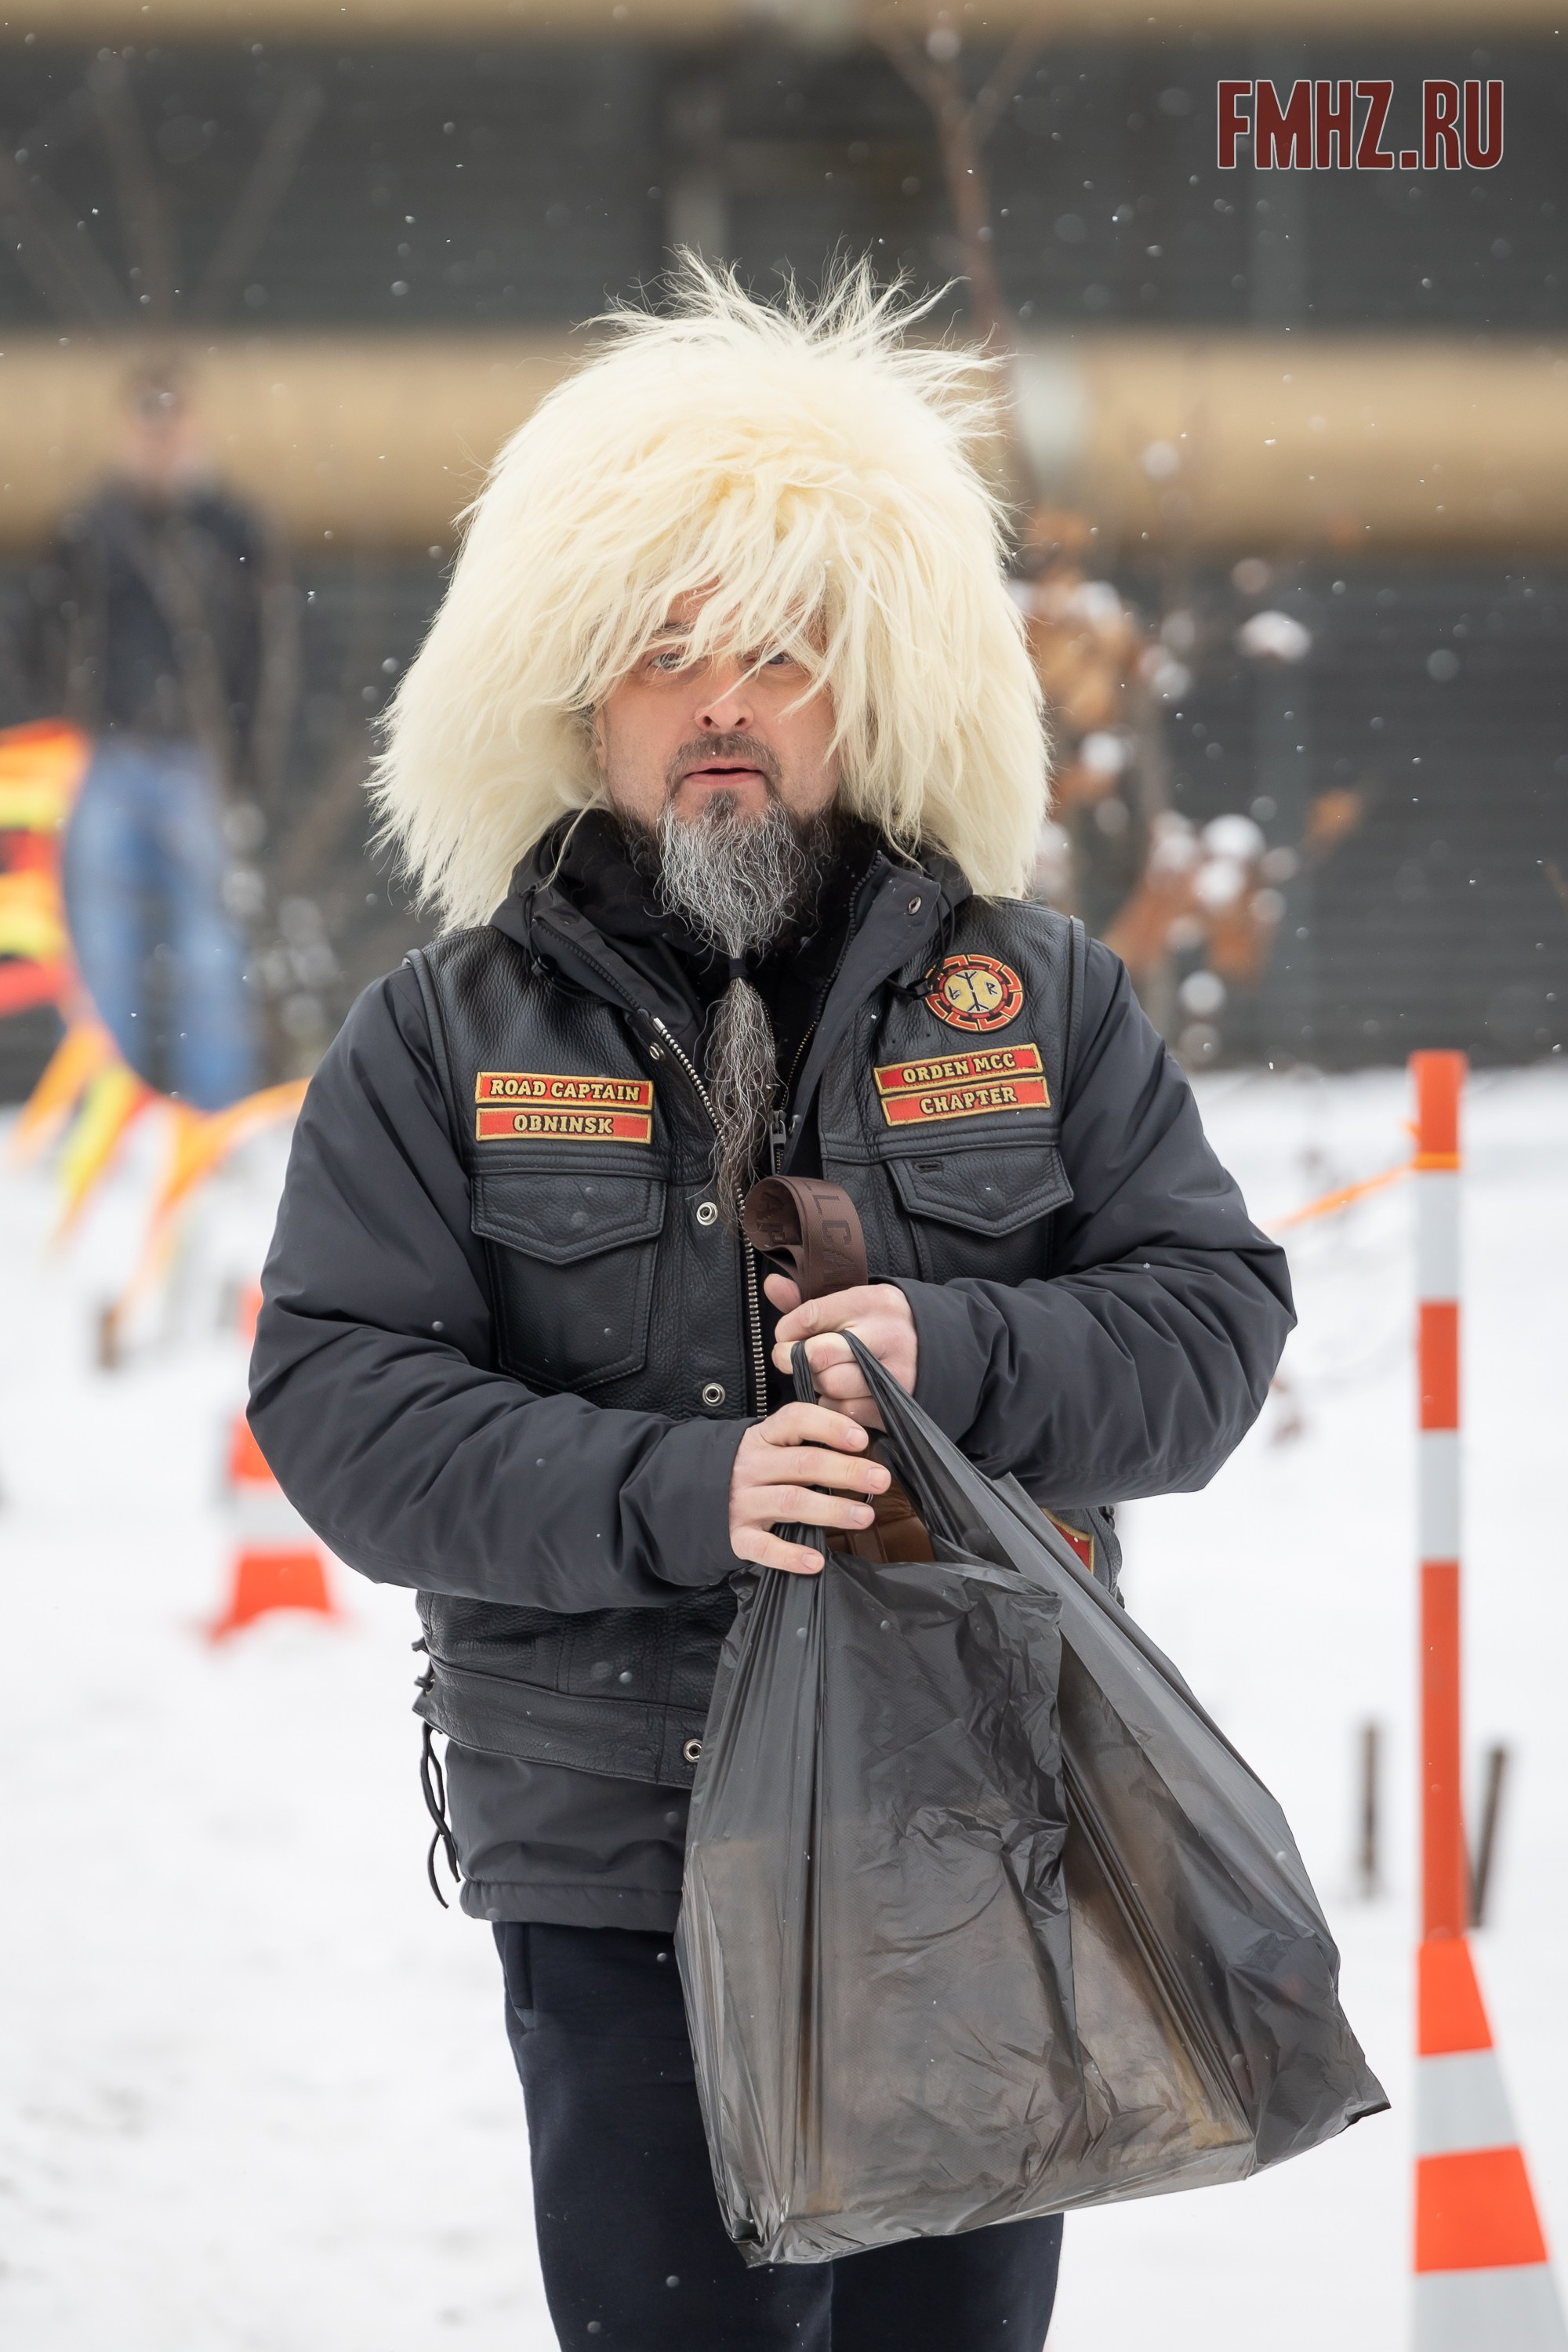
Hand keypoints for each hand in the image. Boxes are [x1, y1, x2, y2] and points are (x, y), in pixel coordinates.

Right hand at [729, 1400, 890, 1574]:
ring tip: (863, 1516)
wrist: (692, 1495)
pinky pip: (763, 1547)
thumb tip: (859, 1447)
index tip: (860, 1438)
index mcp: (762, 1437)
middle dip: (846, 1470)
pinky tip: (815, 1561)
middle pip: (803, 1463)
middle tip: (880, 1479)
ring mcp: (742, 1502)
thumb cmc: (750, 1470)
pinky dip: (789, 1556)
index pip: (795, 1420)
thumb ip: (804, 1443)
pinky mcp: (736, 1535)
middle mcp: (751, 1466)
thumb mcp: (768, 1446)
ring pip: (791, 1502)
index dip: (829, 1426)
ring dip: (831, 1510)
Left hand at [766, 1277, 917, 1431]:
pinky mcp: (893, 1404)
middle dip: (793, 1359)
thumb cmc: (882, 1322)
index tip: (784, 1335)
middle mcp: (885, 1336)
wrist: (939, 1346)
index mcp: (872, 1302)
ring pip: (829, 1385)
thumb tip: (771, 1285)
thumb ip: (809, 1296)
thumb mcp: (854, 1300)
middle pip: (818, 1354)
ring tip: (820, 1373)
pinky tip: (838, 1392)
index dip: (787, 1329)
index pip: (811, 1315)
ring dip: (815, 1383)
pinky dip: (832, 1404)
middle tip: (789, 1358)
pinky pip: (843, 1411)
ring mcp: (892, 1374)